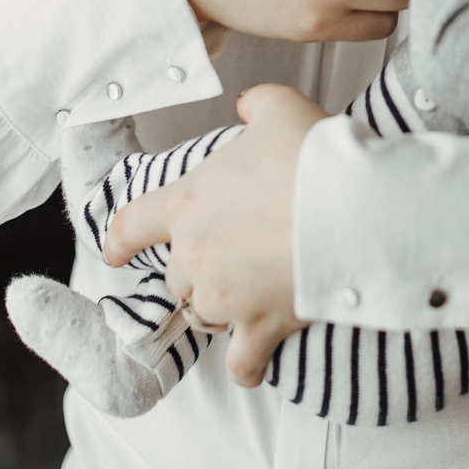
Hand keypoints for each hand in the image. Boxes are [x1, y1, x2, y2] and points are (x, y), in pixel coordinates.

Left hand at [104, 84, 324, 386]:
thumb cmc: (312, 156)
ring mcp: (224, 296)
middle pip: (176, 274)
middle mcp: (195, 255)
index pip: (133, 225)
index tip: (115, 252)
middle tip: (235, 252)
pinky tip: (257, 358)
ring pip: (204, 313)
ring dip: (222, 306)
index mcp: (188, 203)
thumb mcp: (279, 108)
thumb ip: (254, 104)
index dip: (121, 240)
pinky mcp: (260, 327)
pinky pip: (242, 363)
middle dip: (199, 267)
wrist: (353, 205)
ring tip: (253, 290)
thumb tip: (245, 104)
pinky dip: (248, 364)